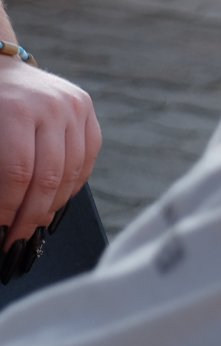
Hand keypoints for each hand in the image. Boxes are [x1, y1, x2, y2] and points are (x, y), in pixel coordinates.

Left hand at [0, 56, 100, 249]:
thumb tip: (2, 214)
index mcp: (15, 110)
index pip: (17, 173)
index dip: (10, 208)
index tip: (2, 232)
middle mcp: (52, 106)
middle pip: (49, 176)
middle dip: (32, 215)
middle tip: (18, 239)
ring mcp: (74, 106)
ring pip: (72, 171)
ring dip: (54, 205)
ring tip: (35, 224)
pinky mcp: (87, 109)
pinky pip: (87, 158)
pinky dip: (72, 184)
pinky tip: (55, 200)